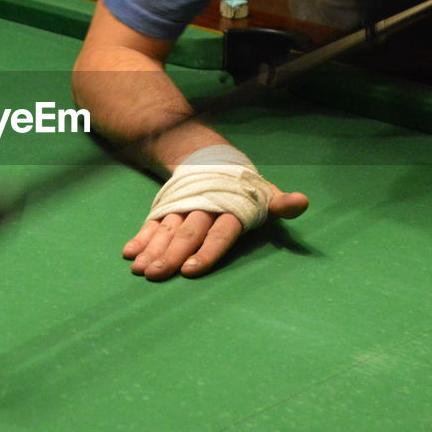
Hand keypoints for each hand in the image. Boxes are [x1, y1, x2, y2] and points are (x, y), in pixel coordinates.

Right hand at [121, 183, 308, 280]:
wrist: (211, 157)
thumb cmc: (244, 188)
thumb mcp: (265, 194)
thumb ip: (281, 204)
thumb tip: (302, 203)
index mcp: (229, 208)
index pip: (220, 233)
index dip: (206, 251)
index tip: (191, 270)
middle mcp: (203, 208)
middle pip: (188, 233)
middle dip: (171, 254)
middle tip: (157, 274)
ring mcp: (182, 207)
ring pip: (167, 229)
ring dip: (152, 249)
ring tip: (140, 269)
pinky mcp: (166, 208)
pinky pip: (152, 223)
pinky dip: (141, 237)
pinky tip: (129, 253)